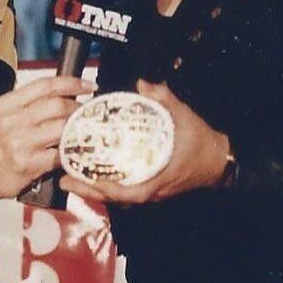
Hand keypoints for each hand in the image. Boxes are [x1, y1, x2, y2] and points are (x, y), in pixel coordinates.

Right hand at [0, 76, 95, 202]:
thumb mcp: (0, 115)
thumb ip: (25, 103)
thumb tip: (59, 95)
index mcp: (6, 104)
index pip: (45, 86)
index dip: (71, 83)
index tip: (88, 85)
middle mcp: (12, 120)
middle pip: (57, 105)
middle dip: (77, 108)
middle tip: (86, 113)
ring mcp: (20, 143)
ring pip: (61, 128)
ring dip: (78, 130)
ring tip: (84, 131)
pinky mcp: (28, 164)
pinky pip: (59, 155)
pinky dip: (71, 152)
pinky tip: (76, 152)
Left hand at [59, 79, 229, 205]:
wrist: (220, 161)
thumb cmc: (201, 143)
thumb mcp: (185, 117)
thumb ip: (164, 99)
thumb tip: (143, 84)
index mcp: (156, 179)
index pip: (124, 191)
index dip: (100, 188)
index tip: (78, 179)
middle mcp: (150, 191)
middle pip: (113, 198)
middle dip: (87, 191)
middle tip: (63, 179)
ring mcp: (150, 192)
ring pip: (116, 197)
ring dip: (94, 190)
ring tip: (71, 177)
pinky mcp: (150, 188)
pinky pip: (123, 191)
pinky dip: (106, 185)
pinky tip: (93, 174)